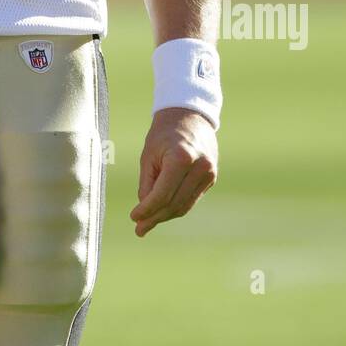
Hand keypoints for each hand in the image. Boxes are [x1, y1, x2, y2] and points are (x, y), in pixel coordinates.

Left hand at [130, 107, 217, 237]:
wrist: (190, 116)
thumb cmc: (164, 133)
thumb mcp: (148, 155)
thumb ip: (147, 183)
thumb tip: (145, 210)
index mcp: (182, 158)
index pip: (163, 194)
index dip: (147, 209)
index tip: (133, 218)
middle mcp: (200, 168)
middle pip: (174, 203)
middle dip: (155, 218)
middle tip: (139, 229)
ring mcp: (209, 174)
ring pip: (184, 205)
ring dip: (165, 216)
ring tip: (146, 225)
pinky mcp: (212, 178)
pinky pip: (190, 199)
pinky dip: (175, 207)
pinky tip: (162, 213)